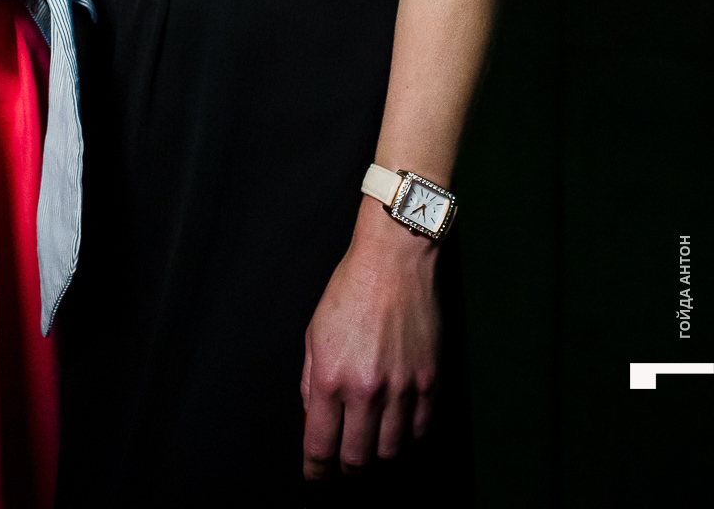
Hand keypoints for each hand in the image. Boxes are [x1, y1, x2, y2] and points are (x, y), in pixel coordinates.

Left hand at [300, 203, 439, 478]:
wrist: (393, 261)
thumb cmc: (348, 291)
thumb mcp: (314, 333)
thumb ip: (310, 380)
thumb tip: (314, 418)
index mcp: (329, 378)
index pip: (320, 446)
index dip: (316, 471)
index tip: (316, 477)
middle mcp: (365, 390)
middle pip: (357, 459)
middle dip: (347, 471)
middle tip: (344, 467)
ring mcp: (401, 388)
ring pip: (392, 452)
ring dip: (379, 457)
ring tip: (372, 448)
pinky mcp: (429, 381)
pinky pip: (421, 430)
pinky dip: (409, 438)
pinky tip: (399, 429)